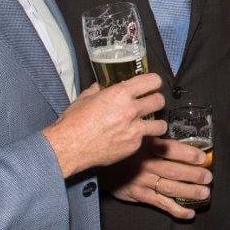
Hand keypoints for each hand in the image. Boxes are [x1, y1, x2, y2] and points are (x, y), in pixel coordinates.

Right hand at [43, 74, 166, 177]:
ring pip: (160, 124)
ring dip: (156, 123)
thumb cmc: (73, 123)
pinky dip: (140, 139)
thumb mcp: (84, 99)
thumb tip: (101, 86)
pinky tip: (131, 138)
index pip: (151, 81)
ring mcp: (134, 130)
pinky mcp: (133, 146)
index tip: (153, 84)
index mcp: (120, 94)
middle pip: (159, 101)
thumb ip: (97, 90)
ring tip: (150, 124)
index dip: (154, 82)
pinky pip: (145, 140)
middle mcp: (131, 110)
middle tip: (151, 104)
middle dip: (157, 101)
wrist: (68, 147)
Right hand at [99, 136, 212, 220]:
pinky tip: (189, 212)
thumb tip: (170, 129)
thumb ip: (151, 133)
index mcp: (146, 146)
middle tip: (209, 178)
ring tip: (205, 193)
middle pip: (174, 171)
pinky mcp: (137, 195)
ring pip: (170, 188)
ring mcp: (142, 181)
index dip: (188, 154)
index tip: (202, 157)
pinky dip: (175, 209)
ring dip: (189, 192)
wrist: (94, 163)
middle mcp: (146, 165)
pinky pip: (159, 204)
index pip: (171, 150)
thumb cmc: (117, 146)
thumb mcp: (133, 133)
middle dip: (194, 175)